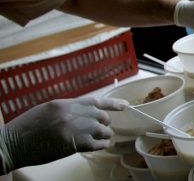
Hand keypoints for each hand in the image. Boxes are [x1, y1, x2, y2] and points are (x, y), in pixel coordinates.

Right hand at [0, 97, 127, 172]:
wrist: (14, 143)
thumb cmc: (29, 127)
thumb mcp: (49, 109)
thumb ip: (69, 108)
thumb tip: (86, 112)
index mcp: (67, 103)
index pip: (96, 101)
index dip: (113, 103)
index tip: (125, 105)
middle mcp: (74, 114)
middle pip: (101, 117)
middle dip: (104, 123)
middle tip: (101, 128)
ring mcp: (75, 129)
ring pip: (102, 130)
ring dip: (103, 135)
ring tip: (101, 138)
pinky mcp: (74, 145)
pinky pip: (97, 144)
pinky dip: (101, 145)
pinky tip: (99, 145)